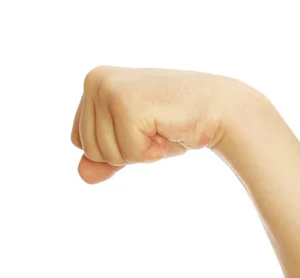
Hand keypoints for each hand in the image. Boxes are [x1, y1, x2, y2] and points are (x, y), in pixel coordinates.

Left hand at [70, 66, 249, 183]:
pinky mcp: (126, 104)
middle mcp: (95, 80)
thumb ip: (105, 159)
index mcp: (93, 83)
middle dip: (128, 152)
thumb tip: (82, 175)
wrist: (218, 109)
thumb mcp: (134, 143)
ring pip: (107, 155)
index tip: (143, 128)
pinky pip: (129, 154)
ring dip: (142, 153)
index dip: (116, 148)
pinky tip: (167, 130)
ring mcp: (109, 90)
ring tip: (162, 128)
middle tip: (156, 129)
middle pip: (91, 150)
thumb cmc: (177, 124)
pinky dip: (152, 153)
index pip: (80, 142)